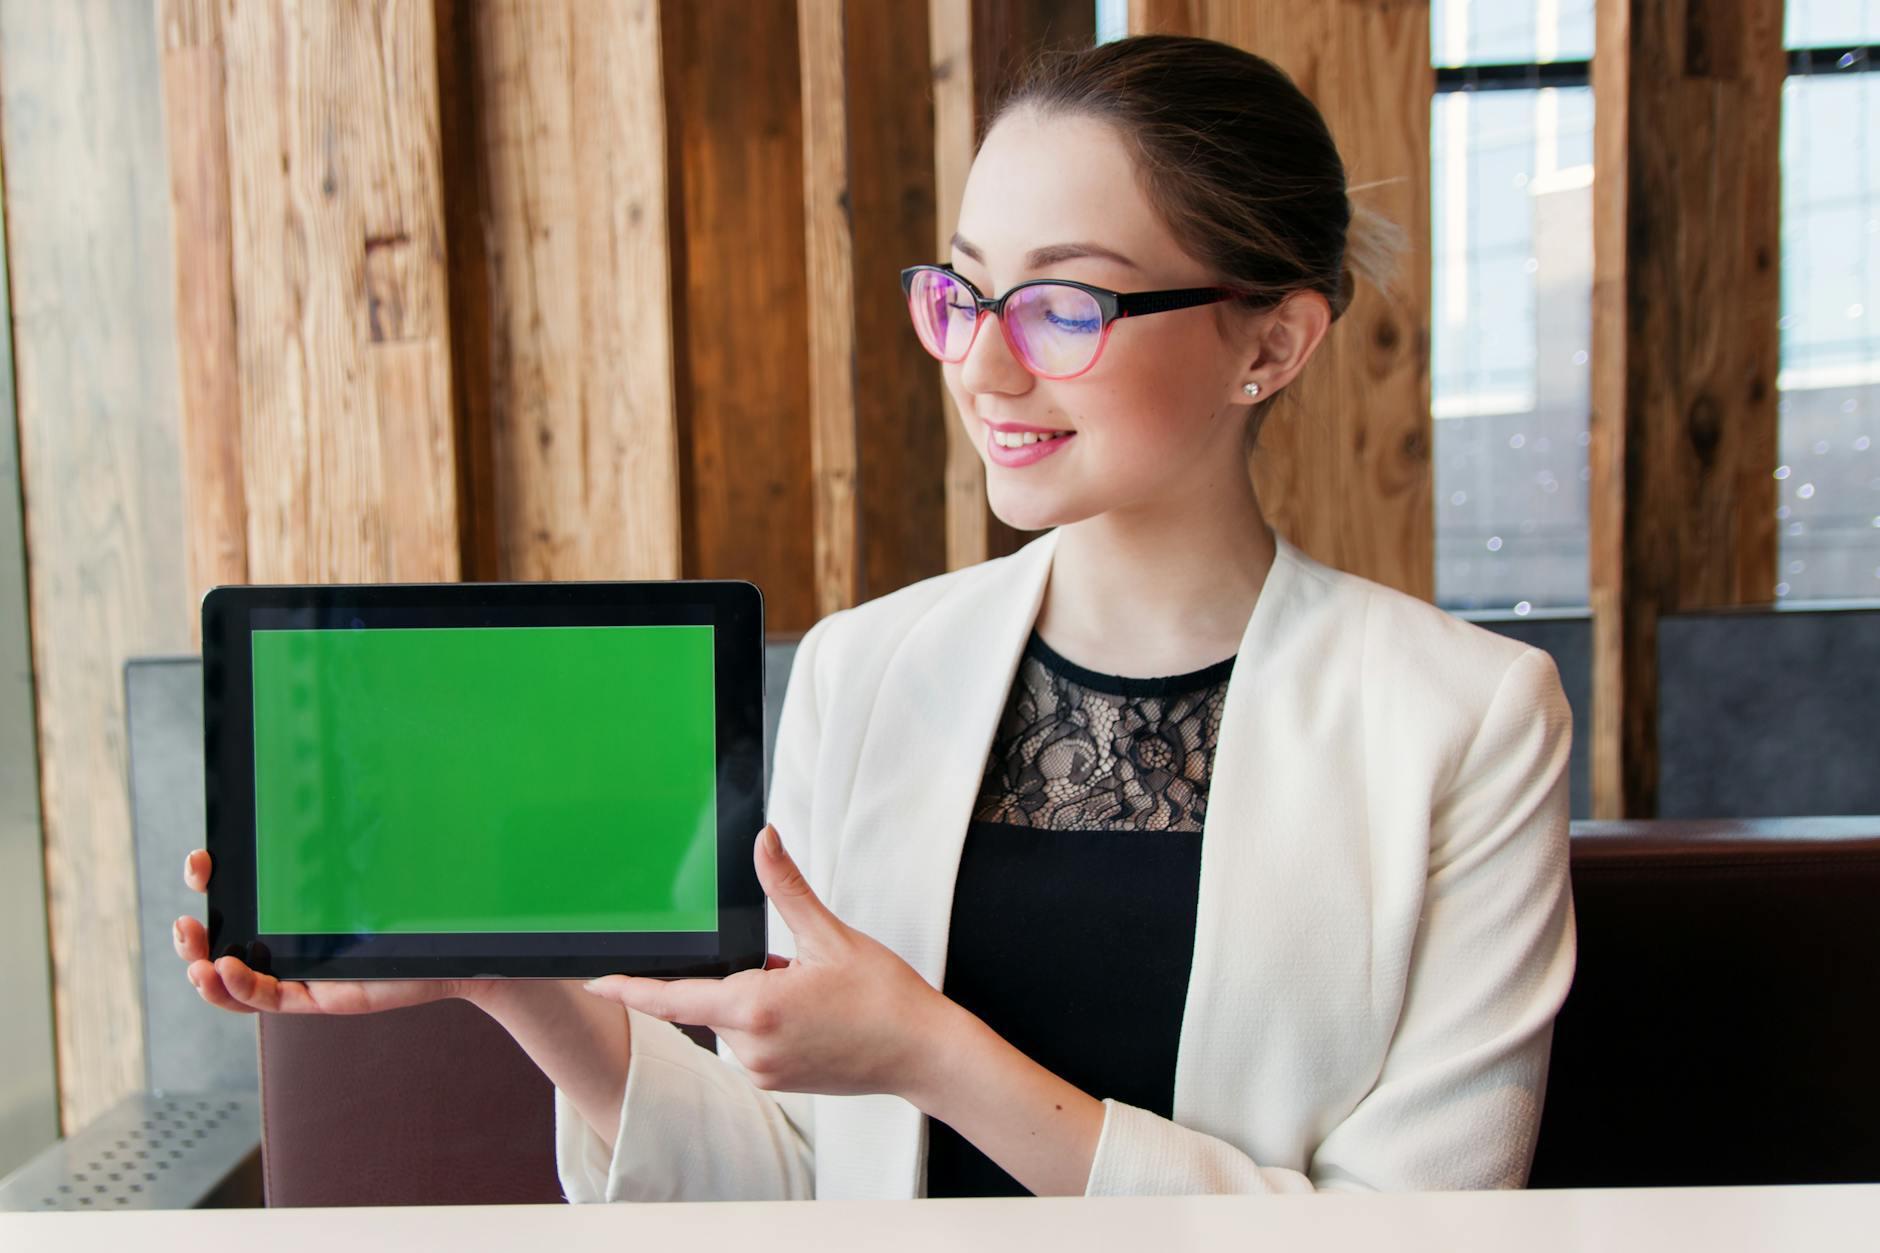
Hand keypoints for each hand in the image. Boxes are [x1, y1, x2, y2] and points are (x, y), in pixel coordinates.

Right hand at [175, 849, 478, 1014]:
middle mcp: (290, 941)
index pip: (240, 895)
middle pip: (223, 943)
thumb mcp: (370, 861)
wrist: (457, 942)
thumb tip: (323, 777)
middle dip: (193, 937)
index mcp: (292, 908)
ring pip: (234, 981)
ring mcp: (301, 970)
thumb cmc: (415, 897)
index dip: (211, 880)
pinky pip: (268, 998)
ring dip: (204, 973)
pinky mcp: (318, 995)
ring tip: (196, 962)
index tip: (201, 860)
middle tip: (184, 925)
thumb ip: (345, 834)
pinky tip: (224, 970)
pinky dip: (239, 988)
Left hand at [582, 825, 960, 1098]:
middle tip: (794, 969)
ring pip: (734, 1021)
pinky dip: (769, 1020)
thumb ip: (785, 888)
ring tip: (813, 993)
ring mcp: (764, 1071)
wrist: (922, 1052)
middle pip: (712, 1001)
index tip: (596, 982)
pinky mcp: (778, 1082)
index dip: (629, 989)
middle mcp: (752, 1048)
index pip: (673, 998)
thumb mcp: (830, 935)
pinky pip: (753, 1042)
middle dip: (739, 976)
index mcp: (756, 1008)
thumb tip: (763, 841)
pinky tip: (812, 1013)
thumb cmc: (884, 998)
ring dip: (756, 998)